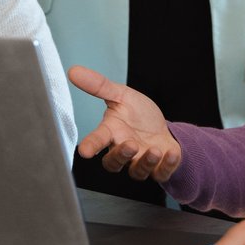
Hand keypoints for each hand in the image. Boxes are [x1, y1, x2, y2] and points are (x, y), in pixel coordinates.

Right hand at [67, 65, 180, 181]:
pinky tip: (171, 153)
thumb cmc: (138, 115)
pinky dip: (167, 165)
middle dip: (121, 156)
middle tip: (130, 144)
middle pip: (114, 163)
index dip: (90, 145)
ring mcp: (140, 161)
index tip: (84, 151)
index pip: (97, 140)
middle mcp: (123, 150)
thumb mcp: (121, 95)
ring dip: (145, 162)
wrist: (162, 129)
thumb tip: (74, 71)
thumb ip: (99, 85)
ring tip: (154, 150)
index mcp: (112, 132)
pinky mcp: (159, 168)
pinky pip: (161, 173)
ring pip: (136, 172)